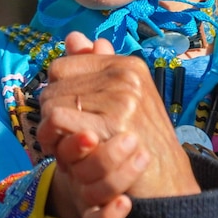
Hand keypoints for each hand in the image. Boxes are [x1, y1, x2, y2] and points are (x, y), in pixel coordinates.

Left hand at [38, 32, 200, 217]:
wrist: (166, 179)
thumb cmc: (139, 138)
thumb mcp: (121, 97)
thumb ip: (94, 67)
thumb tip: (73, 37)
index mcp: (125, 65)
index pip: (60, 67)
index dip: (57, 92)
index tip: (68, 113)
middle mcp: (124, 75)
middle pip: (53, 86)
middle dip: (51, 114)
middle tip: (64, 136)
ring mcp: (121, 98)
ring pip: (52, 104)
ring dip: (52, 130)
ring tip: (68, 144)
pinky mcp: (113, 124)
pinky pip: (59, 119)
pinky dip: (56, 138)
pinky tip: (70, 152)